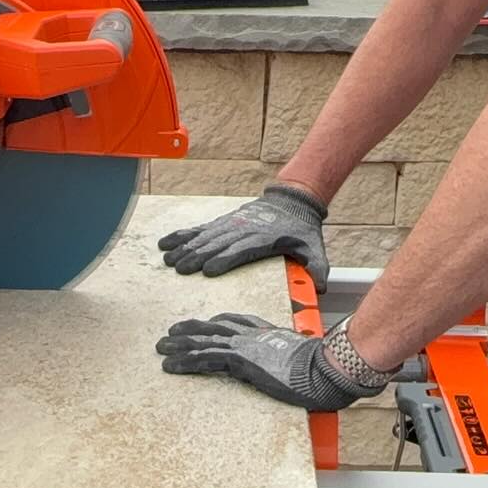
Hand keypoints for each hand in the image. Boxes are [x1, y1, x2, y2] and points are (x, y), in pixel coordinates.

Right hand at [156, 185, 329, 290]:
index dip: (224, 259)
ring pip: (204, 236)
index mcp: (263, 238)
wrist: (292, 201)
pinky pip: (199, 229)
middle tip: (179, 268)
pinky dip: (182, 235)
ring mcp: (230, 224)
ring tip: (168, 259)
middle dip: (197, 256)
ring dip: (185, 247)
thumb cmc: (301, 229)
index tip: (207, 269)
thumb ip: (316, 266)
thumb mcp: (313, 246)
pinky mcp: (223, 222)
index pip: (240, 249)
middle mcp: (243, 229)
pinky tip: (166, 242)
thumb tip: (321, 286)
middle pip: (217, 244)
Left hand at [156, 312, 389, 411]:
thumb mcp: (305, 360)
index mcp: (267, 331)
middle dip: (191, 328)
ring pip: (202, 341)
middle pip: (214, 327)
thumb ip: (293, 361)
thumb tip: (298, 371)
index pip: (236, 320)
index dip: (217, 322)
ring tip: (161, 348)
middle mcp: (252, 334)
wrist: (326, 367)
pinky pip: (203, 359)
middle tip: (172, 331)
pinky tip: (169, 366)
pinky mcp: (238, 360)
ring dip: (178, 345)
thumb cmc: (323, 367)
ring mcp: (244, 345)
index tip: (207, 322)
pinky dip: (183, 362)